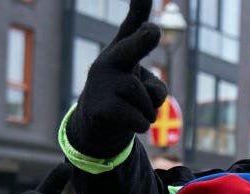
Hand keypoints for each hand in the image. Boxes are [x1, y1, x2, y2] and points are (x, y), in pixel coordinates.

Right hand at [65, 0, 167, 158]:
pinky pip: (142, 120)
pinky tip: (126, 121)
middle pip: (131, 49)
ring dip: (149, 111)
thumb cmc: (125, 96)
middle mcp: (108, 61)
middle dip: (143, 38)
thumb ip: (154, 82)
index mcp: (121, 51)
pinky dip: (142, 125)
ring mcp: (102, 84)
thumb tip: (152, 73)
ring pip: (149, 101)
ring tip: (132, 109)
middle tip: (153, 29)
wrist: (95, 124)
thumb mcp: (140, 79)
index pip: (132, 24)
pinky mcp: (101, 108)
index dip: (139, 7)